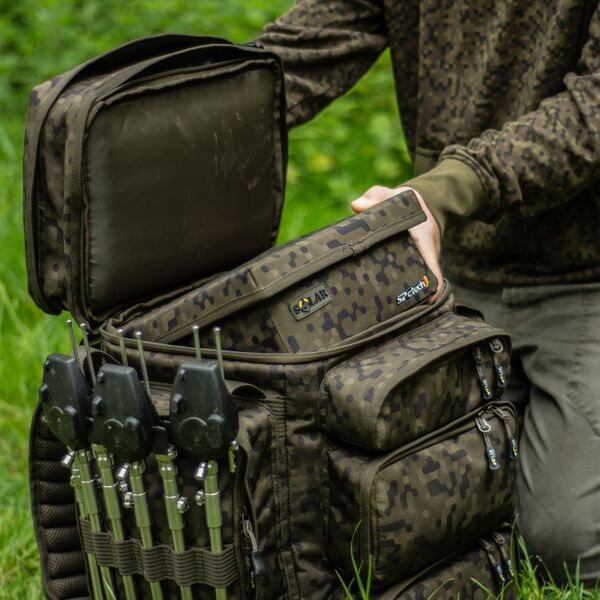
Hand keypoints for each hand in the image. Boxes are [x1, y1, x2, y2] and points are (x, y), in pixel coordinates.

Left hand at [351, 185, 442, 302]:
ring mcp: (420, 262)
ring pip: (414, 283)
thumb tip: (356, 205)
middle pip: (422, 281)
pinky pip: (407, 280)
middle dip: (414, 296)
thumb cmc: (404, 201)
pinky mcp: (411, 266)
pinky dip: (399, 291)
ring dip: (406, 297)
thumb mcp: (392, 195)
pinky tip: (382, 305)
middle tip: (395, 310)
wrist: (417, 204)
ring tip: (387, 312)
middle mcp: (426, 255)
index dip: (432, 283)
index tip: (428, 297)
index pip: (432, 264)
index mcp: (424, 238)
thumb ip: (375, 197)